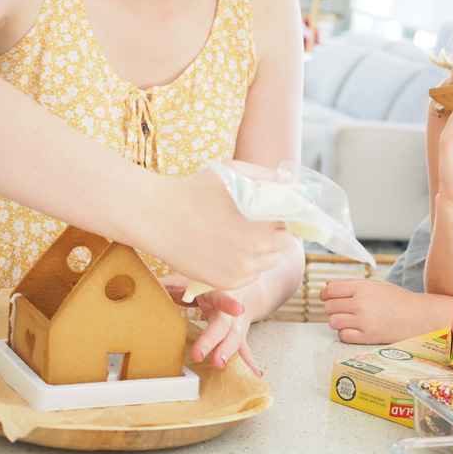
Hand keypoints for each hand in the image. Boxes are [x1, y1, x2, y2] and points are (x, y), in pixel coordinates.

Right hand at [144, 166, 291, 290]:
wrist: (159, 216)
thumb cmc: (196, 189)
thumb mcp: (235, 171)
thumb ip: (268, 177)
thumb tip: (292, 185)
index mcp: (266, 220)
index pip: (293, 222)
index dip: (286, 216)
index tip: (275, 212)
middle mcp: (259, 247)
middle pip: (284, 243)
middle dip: (275, 232)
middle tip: (255, 222)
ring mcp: (244, 268)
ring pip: (269, 261)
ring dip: (262, 250)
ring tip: (239, 235)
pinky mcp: (229, 282)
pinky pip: (251, 276)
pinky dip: (245, 265)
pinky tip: (228, 250)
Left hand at [160, 274, 262, 375]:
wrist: (246, 290)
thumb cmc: (215, 287)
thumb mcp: (196, 281)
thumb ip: (172, 286)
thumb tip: (145, 288)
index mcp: (219, 293)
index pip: (223, 297)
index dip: (229, 303)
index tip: (237, 309)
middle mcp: (230, 310)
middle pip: (224, 324)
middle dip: (213, 339)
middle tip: (198, 354)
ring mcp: (237, 324)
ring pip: (235, 338)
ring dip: (228, 352)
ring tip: (218, 364)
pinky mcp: (239, 336)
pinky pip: (244, 350)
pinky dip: (249, 362)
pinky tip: (254, 373)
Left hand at [320, 279, 442, 343]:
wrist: (419, 316)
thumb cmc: (396, 299)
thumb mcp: (375, 285)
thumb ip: (350, 283)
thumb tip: (327, 284)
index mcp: (362, 288)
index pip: (330, 290)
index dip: (324, 293)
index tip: (327, 297)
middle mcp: (361, 304)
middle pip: (329, 307)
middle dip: (332, 307)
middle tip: (342, 308)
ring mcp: (364, 321)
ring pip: (333, 322)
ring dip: (337, 320)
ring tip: (348, 319)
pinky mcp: (368, 337)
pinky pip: (343, 336)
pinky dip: (345, 333)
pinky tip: (354, 329)